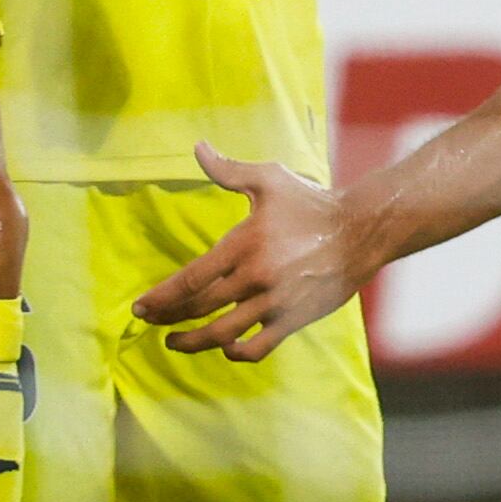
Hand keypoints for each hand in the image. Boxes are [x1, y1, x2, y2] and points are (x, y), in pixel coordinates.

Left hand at [136, 143, 369, 359]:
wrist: (361, 230)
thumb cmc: (311, 202)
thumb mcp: (270, 179)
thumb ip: (229, 170)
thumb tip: (198, 148)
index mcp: (244, 245)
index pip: (191, 279)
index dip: (161, 296)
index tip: (140, 307)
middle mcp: (255, 278)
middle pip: (200, 308)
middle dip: (169, 317)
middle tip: (150, 320)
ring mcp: (275, 303)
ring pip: (223, 334)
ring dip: (193, 342)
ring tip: (175, 341)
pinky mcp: (294, 319)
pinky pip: (259, 348)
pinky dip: (237, 353)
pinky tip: (225, 348)